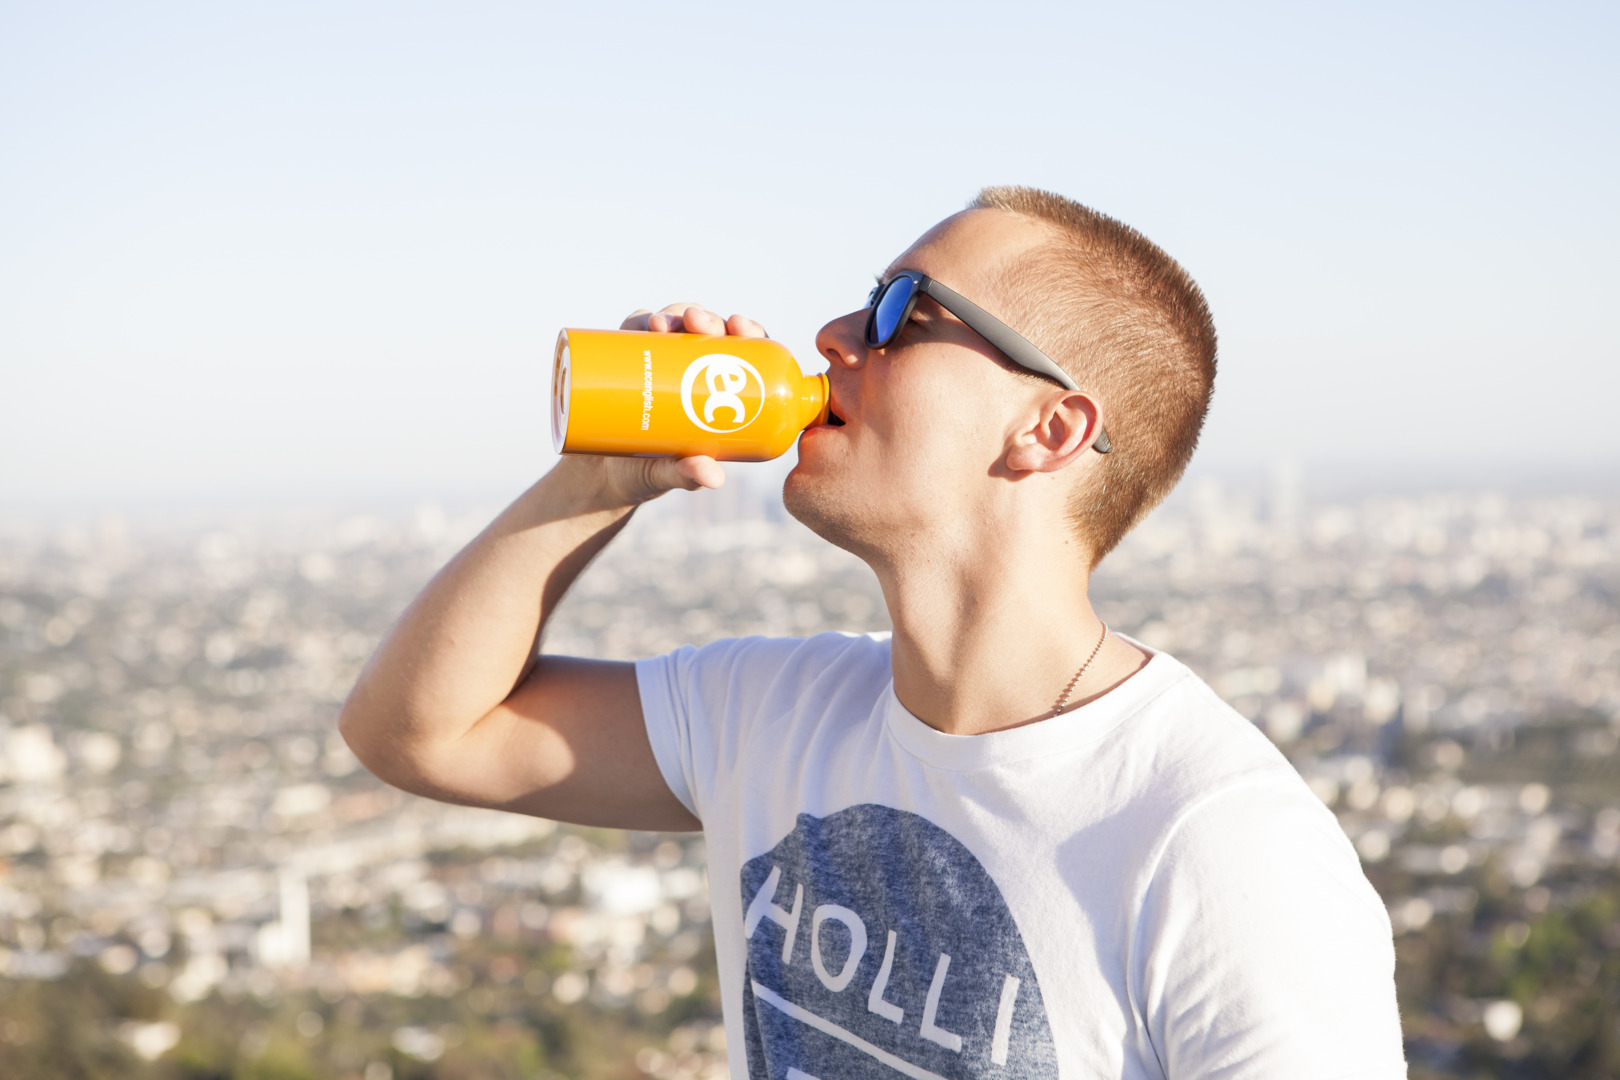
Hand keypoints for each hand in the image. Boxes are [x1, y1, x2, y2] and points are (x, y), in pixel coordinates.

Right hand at [558, 305, 770, 503]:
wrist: (599, 473)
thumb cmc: (648, 472)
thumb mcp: (669, 474)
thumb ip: (688, 475)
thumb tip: (712, 478)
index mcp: (718, 391)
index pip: (744, 353)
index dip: (748, 331)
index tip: (739, 327)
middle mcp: (692, 368)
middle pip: (710, 332)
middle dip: (708, 320)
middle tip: (698, 325)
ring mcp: (659, 359)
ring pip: (676, 324)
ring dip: (676, 314)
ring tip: (665, 325)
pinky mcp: (628, 356)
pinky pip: (638, 329)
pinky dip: (644, 319)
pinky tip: (648, 321)